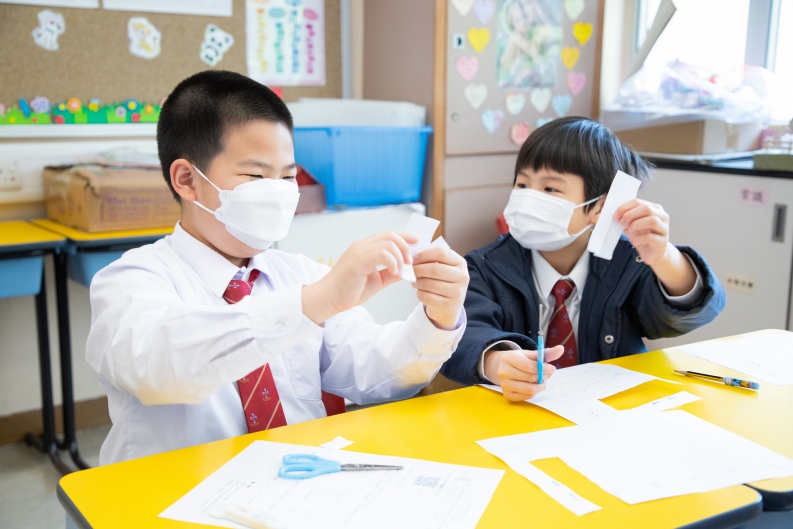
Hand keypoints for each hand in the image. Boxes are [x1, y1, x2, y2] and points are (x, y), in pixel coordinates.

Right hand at [302, 231, 416, 323]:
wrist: (329, 299)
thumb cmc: (349, 291)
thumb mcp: (376, 281)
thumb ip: (390, 273)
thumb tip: (406, 270)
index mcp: (365, 249)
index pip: (387, 235)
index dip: (404, 236)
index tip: (416, 242)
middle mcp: (362, 246)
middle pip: (390, 235)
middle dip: (405, 247)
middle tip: (410, 263)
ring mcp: (359, 251)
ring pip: (388, 243)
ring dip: (400, 257)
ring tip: (400, 272)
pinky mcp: (358, 259)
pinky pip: (382, 253)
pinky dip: (393, 262)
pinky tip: (393, 273)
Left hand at [412, 247, 468, 329]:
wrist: (450, 305)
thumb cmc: (443, 282)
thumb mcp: (444, 267)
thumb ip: (432, 260)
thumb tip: (413, 259)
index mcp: (461, 263)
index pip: (441, 253)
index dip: (424, 255)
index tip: (414, 260)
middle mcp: (462, 277)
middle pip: (434, 269)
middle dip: (418, 269)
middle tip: (411, 272)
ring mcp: (457, 292)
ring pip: (429, 283)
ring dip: (417, 282)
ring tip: (415, 282)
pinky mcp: (449, 305)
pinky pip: (427, 297)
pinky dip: (419, 294)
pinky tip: (421, 292)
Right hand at [483, 346, 563, 400]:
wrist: (504, 368)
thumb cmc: (520, 360)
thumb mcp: (531, 354)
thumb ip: (546, 353)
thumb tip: (561, 349)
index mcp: (508, 358)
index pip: (529, 366)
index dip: (544, 369)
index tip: (552, 368)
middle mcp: (503, 372)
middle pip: (530, 378)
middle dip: (543, 377)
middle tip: (547, 374)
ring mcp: (504, 384)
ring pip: (530, 390)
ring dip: (540, 386)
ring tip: (541, 380)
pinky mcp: (507, 395)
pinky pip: (527, 397)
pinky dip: (534, 392)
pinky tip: (533, 385)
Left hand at [614, 198, 696, 295]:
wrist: (652, 252)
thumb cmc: (641, 236)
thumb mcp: (630, 225)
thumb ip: (622, 218)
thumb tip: (602, 215)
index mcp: (654, 208)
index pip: (638, 202)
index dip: (624, 207)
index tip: (615, 215)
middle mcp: (662, 216)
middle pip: (646, 209)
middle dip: (630, 215)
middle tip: (621, 223)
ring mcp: (664, 229)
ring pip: (652, 220)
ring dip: (636, 225)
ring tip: (629, 230)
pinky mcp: (662, 241)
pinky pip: (650, 236)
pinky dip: (639, 237)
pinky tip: (635, 240)